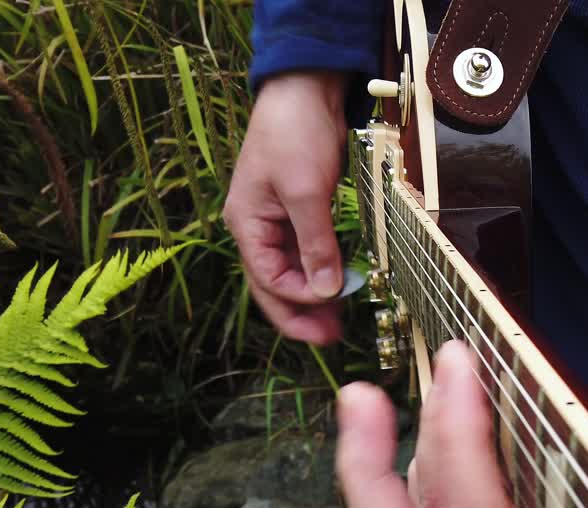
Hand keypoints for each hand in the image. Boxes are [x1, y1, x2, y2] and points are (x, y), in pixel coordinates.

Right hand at [223, 71, 349, 345]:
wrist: (305, 89)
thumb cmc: (295, 134)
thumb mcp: (306, 191)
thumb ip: (316, 244)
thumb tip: (328, 291)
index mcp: (247, 225)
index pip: (268, 279)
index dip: (298, 300)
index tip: (333, 306)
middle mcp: (257, 228)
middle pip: (273, 285)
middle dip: (300, 314)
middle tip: (333, 338)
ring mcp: (277, 221)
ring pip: (291, 272)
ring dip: (313, 297)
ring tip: (339, 323)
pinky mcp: (299, 212)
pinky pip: (306, 253)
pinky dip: (321, 272)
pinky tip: (340, 287)